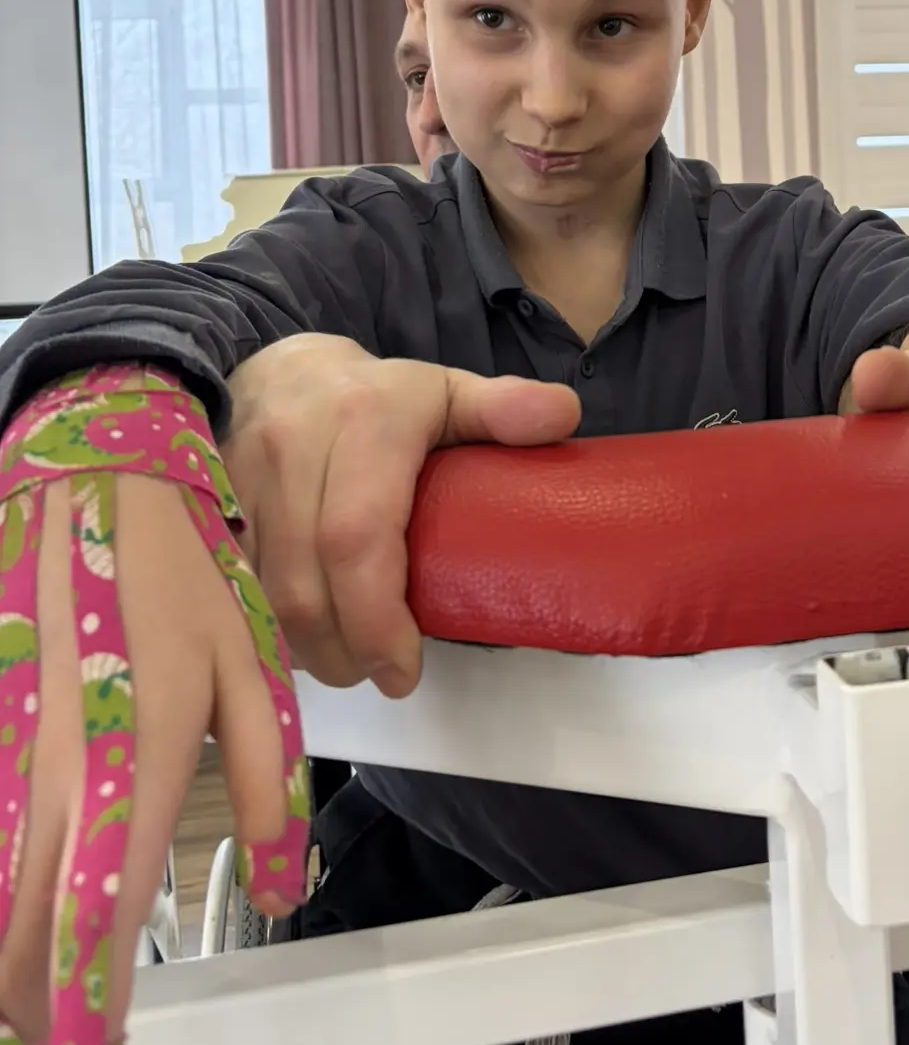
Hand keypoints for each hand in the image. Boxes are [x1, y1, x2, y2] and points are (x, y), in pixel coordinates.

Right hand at [0, 367, 306, 1044]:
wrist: (91, 479)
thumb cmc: (181, 570)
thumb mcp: (255, 667)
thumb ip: (270, 782)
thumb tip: (284, 882)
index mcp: (134, 756)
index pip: (100, 919)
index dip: (91, 1019)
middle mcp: (57, 769)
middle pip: (24, 932)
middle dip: (37, 1025)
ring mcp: (10, 751)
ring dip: (9, 976)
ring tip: (34, 1038)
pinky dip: (1, 903)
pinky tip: (15, 936)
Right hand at [222, 336, 578, 697]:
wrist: (278, 368)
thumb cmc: (375, 396)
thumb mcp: (443, 390)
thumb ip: (500, 408)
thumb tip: (565, 416)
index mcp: (364, 422)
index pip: (358, 537)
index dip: (377, 618)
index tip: (404, 668)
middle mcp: (293, 449)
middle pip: (305, 581)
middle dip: (343, 649)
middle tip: (380, 676)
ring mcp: (240, 478)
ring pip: (260, 592)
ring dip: (302, 646)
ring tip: (346, 665)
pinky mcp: (208, 506)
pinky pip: (228, 585)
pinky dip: (264, 626)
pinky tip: (300, 642)